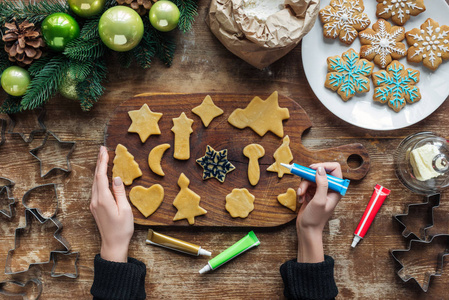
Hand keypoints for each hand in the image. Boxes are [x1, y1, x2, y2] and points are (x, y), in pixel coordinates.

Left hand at [90, 146, 133, 262]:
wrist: (113, 245)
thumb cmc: (122, 229)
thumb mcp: (125, 210)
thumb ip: (120, 192)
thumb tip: (115, 177)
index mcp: (103, 199)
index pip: (101, 176)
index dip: (102, 162)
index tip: (104, 150)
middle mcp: (95, 200)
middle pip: (96, 177)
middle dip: (99, 162)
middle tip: (102, 149)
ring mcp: (94, 204)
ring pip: (95, 183)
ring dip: (98, 170)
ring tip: (103, 159)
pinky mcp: (96, 208)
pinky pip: (96, 189)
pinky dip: (99, 179)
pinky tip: (103, 176)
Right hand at [296, 162, 342, 262]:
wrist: (307, 229)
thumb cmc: (315, 218)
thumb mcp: (319, 200)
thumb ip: (321, 184)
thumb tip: (320, 169)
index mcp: (336, 189)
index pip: (334, 169)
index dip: (323, 166)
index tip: (312, 169)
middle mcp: (329, 188)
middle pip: (319, 172)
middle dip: (309, 177)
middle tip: (303, 183)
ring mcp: (320, 190)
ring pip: (310, 177)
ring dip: (303, 185)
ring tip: (301, 195)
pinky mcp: (312, 192)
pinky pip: (305, 184)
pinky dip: (301, 190)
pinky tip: (301, 199)